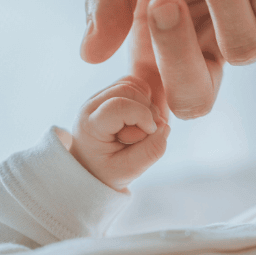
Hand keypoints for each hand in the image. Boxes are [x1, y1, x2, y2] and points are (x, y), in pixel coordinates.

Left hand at [69, 76, 170, 190]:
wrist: (91, 167)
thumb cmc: (107, 170)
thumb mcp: (129, 171)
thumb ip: (150, 152)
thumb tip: (165, 127)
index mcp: (91, 126)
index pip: (119, 106)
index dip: (143, 116)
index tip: (150, 132)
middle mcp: (91, 106)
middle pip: (127, 89)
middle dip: (146, 108)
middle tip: (147, 131)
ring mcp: (98, 97)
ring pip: (130, 83)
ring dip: (145, 102)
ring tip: (142, 125)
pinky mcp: (108, 94)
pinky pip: (132, 84)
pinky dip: (143, 97)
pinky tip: (141, 117)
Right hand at [81, 0, 255, 118]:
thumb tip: (90, 54)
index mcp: (158, 36)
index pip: (149, 97)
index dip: (138, 104)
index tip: (126, 74)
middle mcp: (203, 43)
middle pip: (195, 100)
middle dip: (177, 58)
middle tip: (164, 0)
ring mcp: (248, 30)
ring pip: (242, 52)